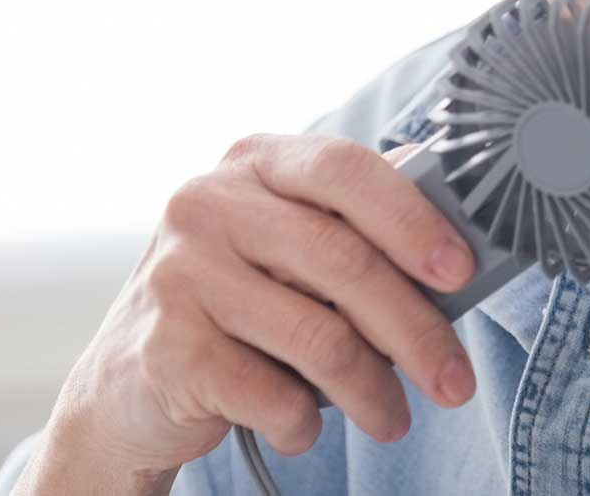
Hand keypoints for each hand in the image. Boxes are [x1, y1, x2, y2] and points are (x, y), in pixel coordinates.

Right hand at [41, 135, 480, 476]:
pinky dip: (303, 423)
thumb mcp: (288, 248)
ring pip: (318, 336)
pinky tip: (303, 427)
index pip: (345, 169)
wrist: (127, 384)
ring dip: (372, 392)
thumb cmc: (238, 306)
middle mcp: (207, 202)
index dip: (412, 219)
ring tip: (392, 420)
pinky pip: (272, 393)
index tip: (462, 272)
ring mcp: (179, 272)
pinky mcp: (166, 346)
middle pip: (343, 260)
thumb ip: (356, 230)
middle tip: (454, 382)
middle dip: (416, 330)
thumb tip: (460, 242)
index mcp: (252, 161)